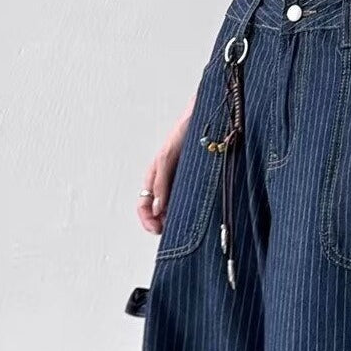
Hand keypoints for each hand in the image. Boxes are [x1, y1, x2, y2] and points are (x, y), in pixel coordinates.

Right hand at [137, 112, 191, 234]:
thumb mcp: (168, 157)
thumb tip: (156, 209)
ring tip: (184, 227)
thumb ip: (160, 183)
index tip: (157, 229)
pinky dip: (188, 211)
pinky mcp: (196, 181)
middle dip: (162, 224)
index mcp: (155, 175)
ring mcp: (181, 181)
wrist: (207, 116)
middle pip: (158, 211)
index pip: (143, 205)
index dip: (147, 220)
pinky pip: (189, 201)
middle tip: (172, 233)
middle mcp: (166, 181)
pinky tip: (196, 216)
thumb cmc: (185, 130)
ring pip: (173, 208)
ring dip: (176, 220)